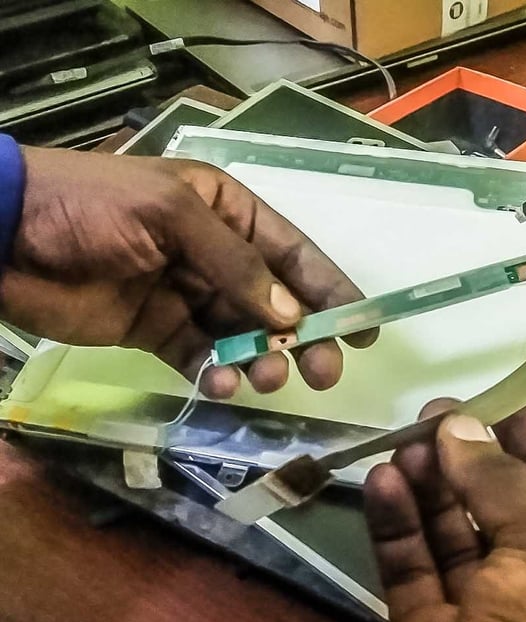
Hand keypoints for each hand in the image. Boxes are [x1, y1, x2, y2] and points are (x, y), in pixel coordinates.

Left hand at [1, 147, 375, 397]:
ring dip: (261, 360)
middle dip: (304, 337)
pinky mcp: (159, 332)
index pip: (293, 254)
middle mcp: (217, 255)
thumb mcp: (172, 219)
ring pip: (244, 336)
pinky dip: (216, 374)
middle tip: (324, 372)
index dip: (333, 290)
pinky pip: (202, 358)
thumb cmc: (93, 209)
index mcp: (228, 212)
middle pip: (276, 301)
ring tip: (263, 378)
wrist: (4, 238)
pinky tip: (218, 383)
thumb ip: (236, 267)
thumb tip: (290, 319)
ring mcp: (188, 296)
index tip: (364, 330)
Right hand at [364, 400, 525, 621]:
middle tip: (431, 414)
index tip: (496, 397)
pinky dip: (392, 523)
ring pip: (443, 530)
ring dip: (422, 483)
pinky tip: (382, 482)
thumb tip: (462, 423)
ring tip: (400, 443)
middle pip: (491, 502)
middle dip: (463, 454)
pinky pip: (406, 567)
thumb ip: (503, 483)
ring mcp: (474, 604)